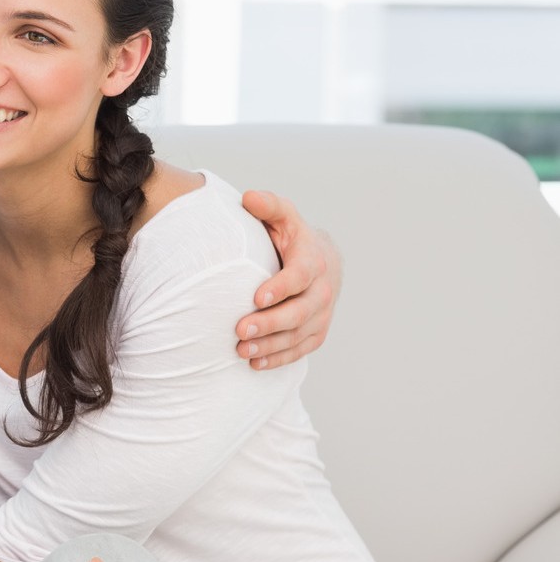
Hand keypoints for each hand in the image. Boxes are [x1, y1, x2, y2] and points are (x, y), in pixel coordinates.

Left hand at [237, 190, 342, 369]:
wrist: (321, 262)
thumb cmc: (292, 237)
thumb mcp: (283, 216)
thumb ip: (268, 206)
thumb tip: (248, 198)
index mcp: (313, 260)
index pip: (300, 276)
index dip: (281, 287)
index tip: (256, 297)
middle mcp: (322, 290)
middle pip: (299, 312)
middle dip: (270, 323)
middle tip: (239, 330)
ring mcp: (321, 315)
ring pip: (298, 335)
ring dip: (270, 345)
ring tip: (240, 351)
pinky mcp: (316, 333)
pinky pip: (300, 350)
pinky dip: (279, 358)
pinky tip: (254, 363)